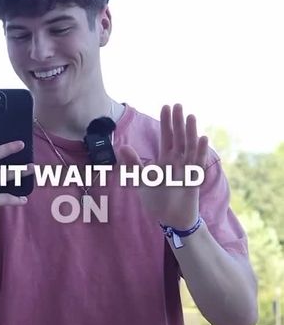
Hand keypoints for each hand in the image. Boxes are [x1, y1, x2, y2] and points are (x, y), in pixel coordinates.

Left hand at [118, 103, 208, 228]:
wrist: (170, 219)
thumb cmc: (156, 200)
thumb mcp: (140, 180)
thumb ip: (132, 164)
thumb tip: (122, 146)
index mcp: (165, 159)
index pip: (166, 137)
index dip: (166, 122)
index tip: (166, 106)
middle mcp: (177, 161)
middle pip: (178, 137)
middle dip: (178, 122)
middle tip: (177, 105)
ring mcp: (187, 168)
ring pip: (189, 146)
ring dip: (190, 132)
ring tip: (190, 116)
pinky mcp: (194, 178)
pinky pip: (197, 162)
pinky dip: (200, 150)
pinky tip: (202, 138)